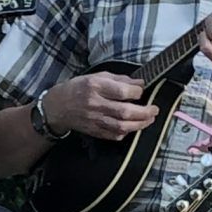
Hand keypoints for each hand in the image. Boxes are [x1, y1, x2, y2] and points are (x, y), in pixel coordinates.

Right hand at [44, 72, 163, 142]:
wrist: (57, 106)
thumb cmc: (78, 88)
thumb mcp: (96, 76)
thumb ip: (119, 80)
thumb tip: (139, 84)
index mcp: (95, 86)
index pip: (122, 91)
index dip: (137, 92)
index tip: (143, 91)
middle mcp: (95, 104)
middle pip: (125, 111)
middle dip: (144, 112)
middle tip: (154, 110)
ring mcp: (94, 120)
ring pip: (121, 126)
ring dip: (139, 124)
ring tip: (149, 120)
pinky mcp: (94, 131)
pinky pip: (113, 135)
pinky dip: (125, 133)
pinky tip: (132, 127)